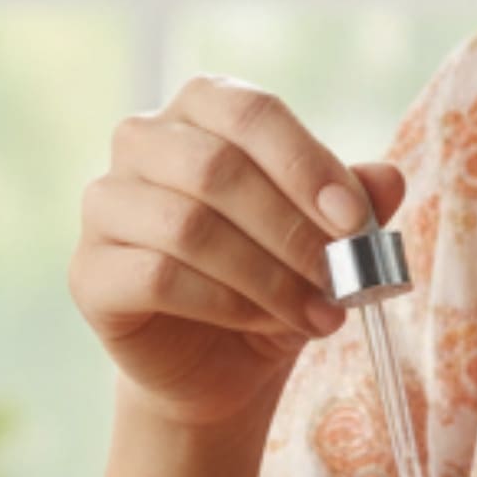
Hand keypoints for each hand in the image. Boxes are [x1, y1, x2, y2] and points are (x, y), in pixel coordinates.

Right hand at [69, 74, 409, 436]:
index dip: (305, 163)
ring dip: (266, 275)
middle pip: (215, 167)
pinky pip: (157, 277)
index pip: (250, 112)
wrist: (218, 366)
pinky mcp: (89, 272)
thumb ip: (353, 205)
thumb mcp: (325, 241)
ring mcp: (105, 205)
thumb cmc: (271, 283)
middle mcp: (142, 142)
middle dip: (291, 229)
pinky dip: (225, 304)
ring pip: (187, 225)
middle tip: (342, 278)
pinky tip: (265, 325)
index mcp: (201, 110)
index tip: (354, 221)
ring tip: (318, 313)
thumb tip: (388, 178)